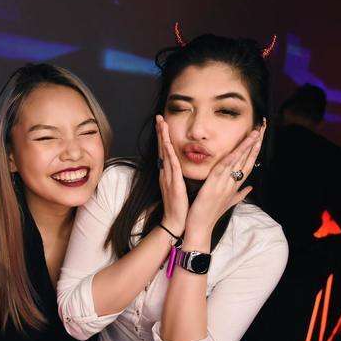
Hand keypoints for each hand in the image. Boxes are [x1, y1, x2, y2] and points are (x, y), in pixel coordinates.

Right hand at [156, 115, 187, 235]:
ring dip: (162, 138)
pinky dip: (168, 154)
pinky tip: (167, 144)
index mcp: (168, 174)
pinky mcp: (173, 184)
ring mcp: (168, 177)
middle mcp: (166, 173)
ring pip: (165, 154)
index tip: (164, 124)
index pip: (165, 152)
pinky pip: (171, 166)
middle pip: (162, 149)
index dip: (164, 137)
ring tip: (161, 124)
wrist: (175, 222)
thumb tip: (181, 169)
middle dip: (160, 132)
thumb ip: (179, 178)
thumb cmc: (180, 207)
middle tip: (159, 117)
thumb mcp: (180, 189)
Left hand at [186, 124, 265, 232]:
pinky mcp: (214, 185)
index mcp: (236, 186)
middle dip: (256, 143)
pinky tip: (238, 147)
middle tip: (263, 127)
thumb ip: (240, 194)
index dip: (255, 150)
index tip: (260, 136)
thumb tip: (251, 188)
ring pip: (239, 161)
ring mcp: (226, 184)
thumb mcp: (228, 203)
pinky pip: (224, 168)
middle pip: (248, 160)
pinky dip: (232, 157)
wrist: (201, 228)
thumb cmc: (211, 215)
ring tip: (256, 133)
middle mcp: (234, 184)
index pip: (249, 164)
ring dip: (248, 146)